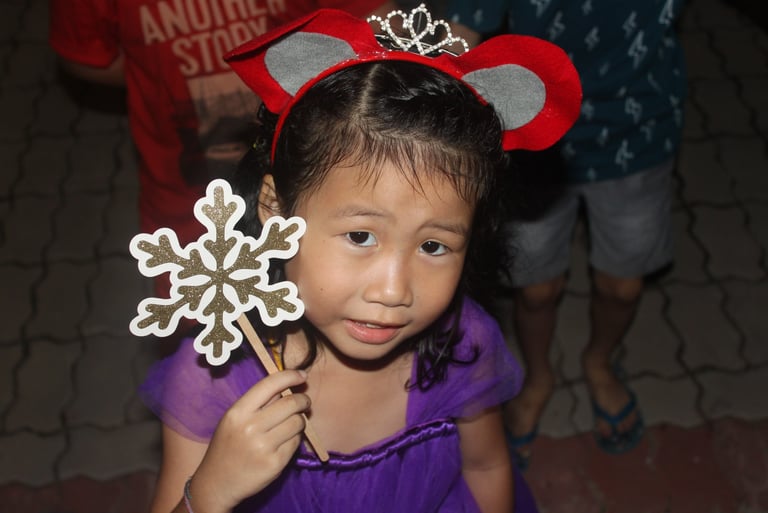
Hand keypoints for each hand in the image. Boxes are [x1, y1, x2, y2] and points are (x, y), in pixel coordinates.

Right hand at [189, 370, 309, 512]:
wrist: (217, 483)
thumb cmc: (227, 446)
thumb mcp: (233, 420)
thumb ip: (258, 403)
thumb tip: (288, 386)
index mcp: (238, 412)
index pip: (270, 384)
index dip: (290, 376)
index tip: (302, 375)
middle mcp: (250, 427)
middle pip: (291, 403)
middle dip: (303, 400)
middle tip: (304, 403)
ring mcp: (264, 447)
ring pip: (298, 422)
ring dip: (300, 421)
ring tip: (291, 425)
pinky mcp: (275, 463)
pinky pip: (296, 442)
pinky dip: (295, 439)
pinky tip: (284, 442)